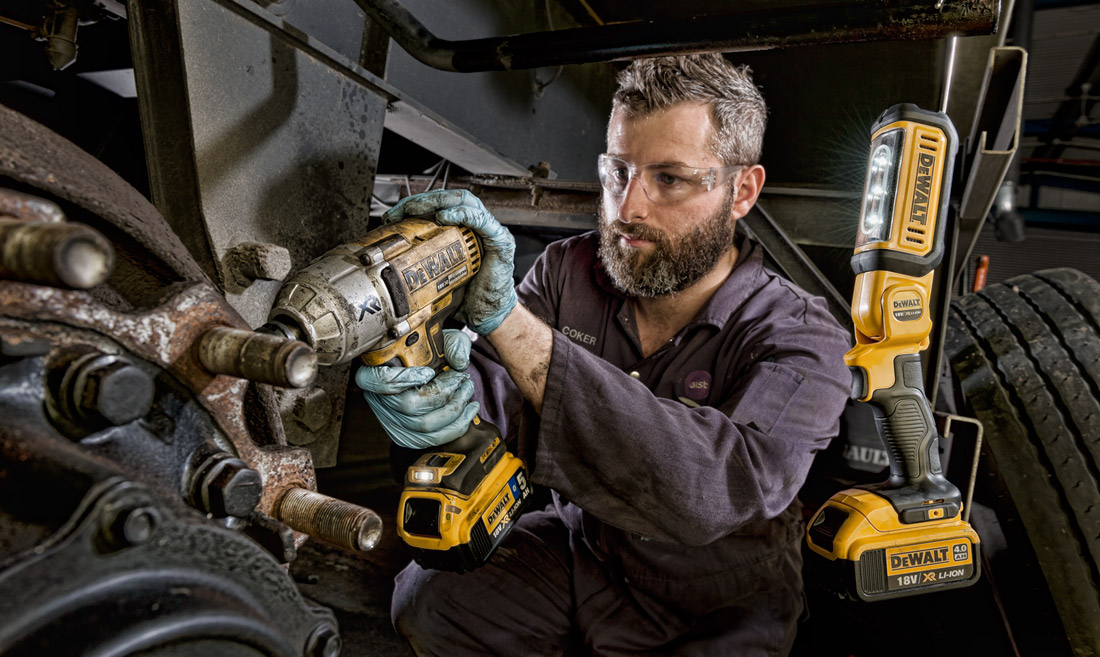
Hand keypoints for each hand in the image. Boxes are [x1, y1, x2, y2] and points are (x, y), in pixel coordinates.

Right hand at [355, 329, 478, 448]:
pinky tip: (468, 412)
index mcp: (375, 370)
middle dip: (444, 394)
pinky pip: (431, 440)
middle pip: (408, 405)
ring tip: (468, 394)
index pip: (377, 380)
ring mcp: (391, 420)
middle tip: (464, 381)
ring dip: (454, 411)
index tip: (428, 372)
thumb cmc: (428, 352)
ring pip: (423, 426)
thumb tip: (459, 362)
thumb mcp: (440, 338)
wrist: (426, 367)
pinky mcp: (406, 436)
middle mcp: (378, 399)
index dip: (402, 379)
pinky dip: (455, 427)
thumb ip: (452, 343)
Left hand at [383, 189, 517, 334]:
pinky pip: (482, 220)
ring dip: (438, 201)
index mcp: (461, 230)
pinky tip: (444, 217)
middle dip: (423, 200)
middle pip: (449, 198)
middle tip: (402, 210)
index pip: (438, 205)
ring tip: (417, 210)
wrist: (487, 315)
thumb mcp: (434, 278)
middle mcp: (475, 227)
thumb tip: (388, 266)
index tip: (393, 215)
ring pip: (464, 201)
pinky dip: (462, 214)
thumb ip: (418, 268)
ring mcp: (488, 232)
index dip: (415, 205)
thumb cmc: (464, 296)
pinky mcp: (500, 242)